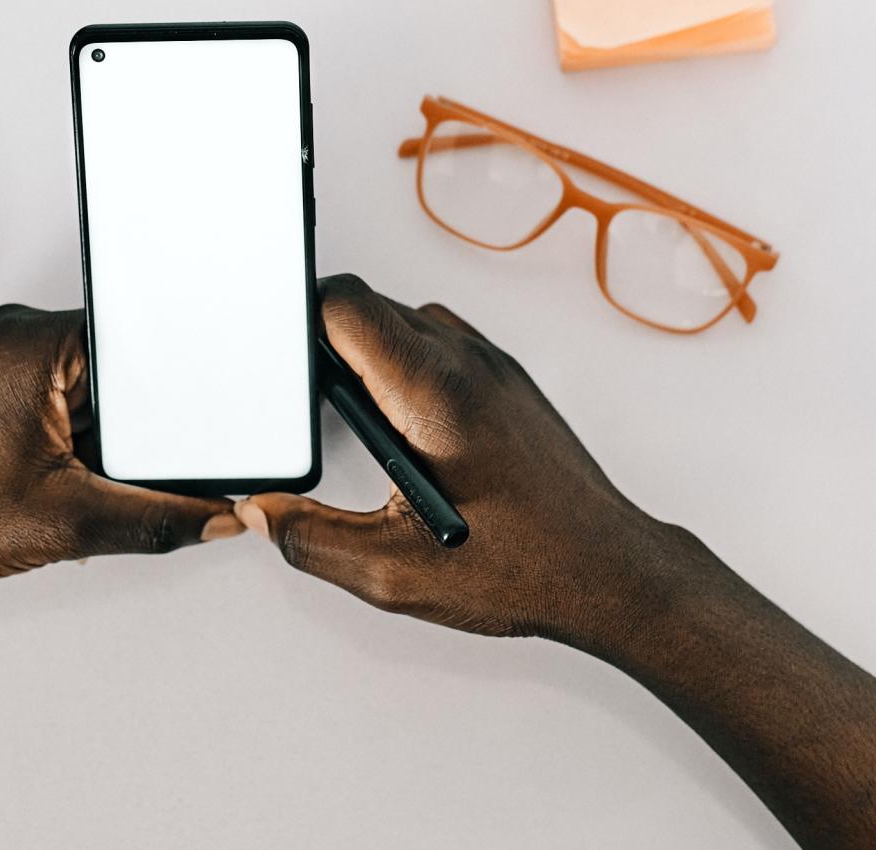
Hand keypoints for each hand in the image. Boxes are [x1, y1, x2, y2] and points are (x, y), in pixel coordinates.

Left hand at [0, 305, 243, 601]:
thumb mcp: (65, 522)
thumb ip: (154, 519)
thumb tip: (211, 517)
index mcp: (31, 342)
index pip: (138, 340)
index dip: (171, 391)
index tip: (186, 429)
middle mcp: (11, 334)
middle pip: (115, 371)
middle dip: (125, 429)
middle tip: (97, 474)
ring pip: (87, 392)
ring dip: (91, 440)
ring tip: (53, 480)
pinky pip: (55, 400)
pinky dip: (65, 442)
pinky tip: (39, 478)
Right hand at [237, 275, 683, 646]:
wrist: (612, 571)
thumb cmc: (529, 568)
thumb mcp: (394, 571)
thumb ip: (312, 539)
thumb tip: (263, 513)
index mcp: (433, 394)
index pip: (347, 304)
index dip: (299, 322)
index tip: (279, 358)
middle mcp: (467, 363)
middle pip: (370, 304)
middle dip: (325, 342)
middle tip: (306, 401)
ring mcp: (493, 365)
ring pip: (405, 317)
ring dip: (368, 350)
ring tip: (355, 416)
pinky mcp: (508, 380)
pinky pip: (439, 340)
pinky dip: (405, 363)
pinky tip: (401, 422)